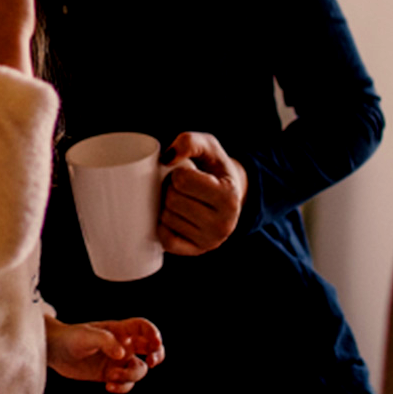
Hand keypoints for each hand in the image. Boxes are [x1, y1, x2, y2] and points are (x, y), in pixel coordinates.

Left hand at [45, 316, 163, 393]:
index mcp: (119, 330)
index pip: (143, 328)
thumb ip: (106, 341)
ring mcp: (117, 361)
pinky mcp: (110, 375)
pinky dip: (122, 387)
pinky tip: (108, 386)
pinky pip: (126, 383)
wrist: (54, 351)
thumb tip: (123, 353)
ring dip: (130, 375)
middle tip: (151, 362)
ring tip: (112, 377)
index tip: (154, 344)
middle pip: (150, 348)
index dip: (153, 333)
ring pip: (138, 369)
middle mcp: (122, 345)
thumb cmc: (70, 336)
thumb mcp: (87, 335)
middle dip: (156, 355)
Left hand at [159, 132, 247, 255]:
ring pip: (166, 219)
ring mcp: (210, 242)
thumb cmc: (212, 167)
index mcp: (229, 196)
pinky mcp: (196, 252)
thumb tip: (166, 159)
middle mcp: (224, 224)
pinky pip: (166, 240)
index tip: (186, 173)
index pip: (182, 180)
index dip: (177, 172)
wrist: (227, 194)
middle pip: (172, 200)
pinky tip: (173, 217)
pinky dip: (163, 226)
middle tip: (180, 187)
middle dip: (169, 188)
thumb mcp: (207, 146)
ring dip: (165, 206)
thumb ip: (189, 142)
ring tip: (180, 200)